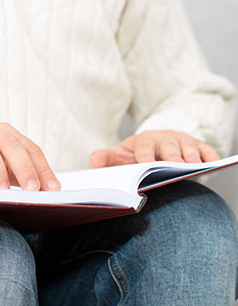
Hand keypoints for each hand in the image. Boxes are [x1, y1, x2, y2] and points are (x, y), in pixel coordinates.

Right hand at [0, 123, 60, 190]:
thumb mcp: (1, 166)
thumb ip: (20, 176)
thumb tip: (43, 195)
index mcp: (8, 135)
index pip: (31, 150)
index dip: (44, 169)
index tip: (54, 190)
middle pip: (11, 145)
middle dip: (24, 168)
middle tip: (32, 190)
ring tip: (3, 192)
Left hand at [89, 130, 219, 167]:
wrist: (156, 142)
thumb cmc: (136, 153)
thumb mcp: (120, 154)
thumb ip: (106, 158)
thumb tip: (93, 161)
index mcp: (143, 141)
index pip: (143, 147)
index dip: (144, 155)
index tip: (145, 164)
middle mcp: (163, 139)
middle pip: (168, 146)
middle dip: (172, 155)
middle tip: (176, 166)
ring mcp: (181, 142)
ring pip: (187, 147)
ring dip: (191, 156)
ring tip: (194, 166)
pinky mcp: (197, 146)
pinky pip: (205, 149)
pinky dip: (209, 155)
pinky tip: (213, 163)